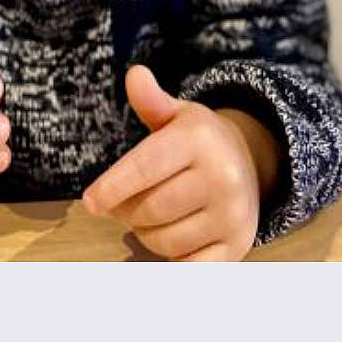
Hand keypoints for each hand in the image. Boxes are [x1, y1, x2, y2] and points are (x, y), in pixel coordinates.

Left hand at [82, 66, 263, 260]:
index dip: (112, 188)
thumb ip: (151, 101)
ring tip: (151, 216)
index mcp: (199, 139)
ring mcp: (233, 214)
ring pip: (164, 240)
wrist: (250, 162)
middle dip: (127, 211)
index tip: (91, 202)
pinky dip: (172, 257)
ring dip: (146, 234)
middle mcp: (221, 176)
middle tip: (124, 204)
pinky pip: (188, 266)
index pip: (144, 168)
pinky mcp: (238, 245)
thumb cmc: (198, 140)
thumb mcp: (176, 115)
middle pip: (149, 209)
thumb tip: (135, 76)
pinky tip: (171, 239)